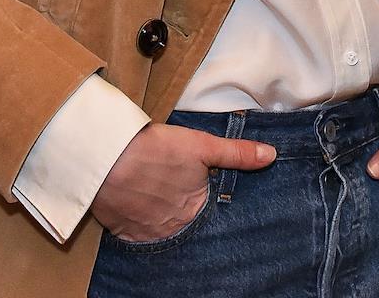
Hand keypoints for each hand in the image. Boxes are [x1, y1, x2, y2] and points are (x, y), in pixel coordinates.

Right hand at [91, 121, 275, 241]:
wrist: (108, 157)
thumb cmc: (157, 149)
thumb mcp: (202, 145)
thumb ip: (237, 154)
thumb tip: (271, 156)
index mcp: (194, 210)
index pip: (205, 208)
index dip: (201, 194)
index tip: (195, 185)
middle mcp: (172, 228)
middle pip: (183, 219)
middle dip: (182, 206)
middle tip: (173, 186)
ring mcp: (146, 233)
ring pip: (161, 225)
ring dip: (161, 212)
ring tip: (157, 191)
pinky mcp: (122, 231)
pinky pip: (136, 231)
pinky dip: (140, 218)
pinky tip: (139, 201)